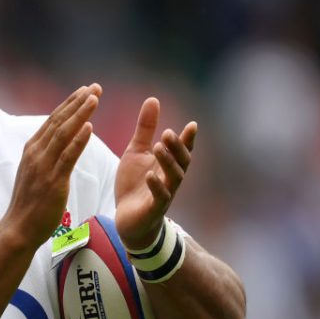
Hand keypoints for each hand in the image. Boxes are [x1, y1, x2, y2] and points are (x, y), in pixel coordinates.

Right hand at [3, 84, 100, 248]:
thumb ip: (44, 155)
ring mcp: (44, 167)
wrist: (19, 228)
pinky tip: (89, 127)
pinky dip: (78, 140)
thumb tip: (56, 142)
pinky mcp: (53, 181)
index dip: (70, 103)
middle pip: (59, 121)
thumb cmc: (29, 203)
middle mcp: (36, 153)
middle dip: (78, 102)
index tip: (84, 90)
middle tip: (95, 86)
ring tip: (95, 98)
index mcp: (32, 149)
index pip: (53, 120)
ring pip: (64, 133)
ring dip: (80, 113)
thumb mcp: (34, 172)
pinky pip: (67, 156)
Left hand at [115, 97, 196, 249]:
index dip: (188, 139)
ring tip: (158, 147)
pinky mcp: (152, 209)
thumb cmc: (135, 184)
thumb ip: (145, 129)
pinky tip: (150, 175)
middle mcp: (170, 179)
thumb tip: (153, 99)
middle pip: (181, 162)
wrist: (127, 219)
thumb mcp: (137, 152)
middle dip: (177, 148)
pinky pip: (159, 198)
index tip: (192, 125)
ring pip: (172, 178)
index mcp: (167, 164)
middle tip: (168, 133)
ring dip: (167, 162)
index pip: (182, 150)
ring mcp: (164, 194)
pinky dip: (156, 186)